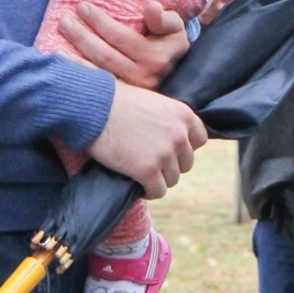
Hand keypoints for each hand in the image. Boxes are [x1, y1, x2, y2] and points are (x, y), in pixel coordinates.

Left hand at [57, 0, 190, 91]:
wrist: (173, 72)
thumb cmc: (168, 42)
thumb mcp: (174, 28)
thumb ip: (164, 18)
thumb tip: (151, 7)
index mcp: (156, 58)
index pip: (121, 37)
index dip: (100, 21)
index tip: (82, 6)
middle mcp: (144, 79)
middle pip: (105, 56)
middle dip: (81, 36)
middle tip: (64, 20)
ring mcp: (131, 94)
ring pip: (97, 74)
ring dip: (73, 58)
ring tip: (56, 42)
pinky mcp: (120, 104)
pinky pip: (95, 88)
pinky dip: (77, 76)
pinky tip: (61, 66)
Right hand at [86, 83, 206, 197]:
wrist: (94, 107)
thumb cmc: (116, 101)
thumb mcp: (152, 102)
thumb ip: (167, 118)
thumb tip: (171, 137)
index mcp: (184, 115)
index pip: (199, 140)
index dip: (183, 147)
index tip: (169, 150)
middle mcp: (180, 135)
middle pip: (186, 163)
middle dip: (170, 165)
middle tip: (149, 162)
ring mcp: (165, 154)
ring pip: (172, 179)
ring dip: (158, 179)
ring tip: (140, 173)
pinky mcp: (148, 170)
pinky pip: (157, 191)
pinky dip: (148, 191)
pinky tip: (137, 185)